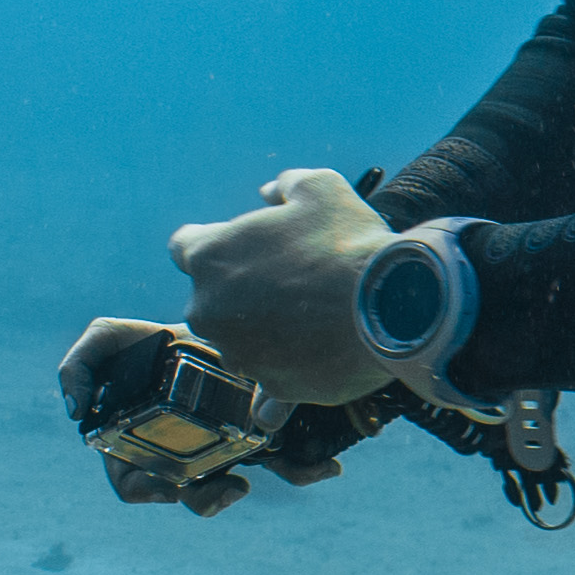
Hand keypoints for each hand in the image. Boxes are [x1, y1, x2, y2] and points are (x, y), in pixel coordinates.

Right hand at [64, 319, 262, 512]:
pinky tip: (246, 475)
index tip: (167, 486)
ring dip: (217, 498)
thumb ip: (76, 367)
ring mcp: (199, 451)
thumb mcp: (104, 337)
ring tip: (237, 488)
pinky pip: (236, 472)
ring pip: (205, 493)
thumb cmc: (146, 337)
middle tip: (217, 488)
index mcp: (128, 441)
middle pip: (175, 493)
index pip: (130, 483)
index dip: (145, 490)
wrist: (201, 325)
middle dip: (195, 497)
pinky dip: (239, 480)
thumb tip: (75, 412)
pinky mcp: (233, 442)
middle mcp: (161, 453)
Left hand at [169, 166, 406, 408]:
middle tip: (288, 281)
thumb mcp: (320, 188)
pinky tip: (293, 386)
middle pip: (213, 299)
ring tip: (313, 321)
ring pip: (242, 342)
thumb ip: (286, 185)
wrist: (391, 307)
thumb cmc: (349, 241)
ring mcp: (239, 353)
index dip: (212, 241)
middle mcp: (210, 310)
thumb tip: (269, 193)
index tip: (237, 246)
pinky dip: (280, 388)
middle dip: (240, 291)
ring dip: (264, 333)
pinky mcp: (273, 386)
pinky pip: (270, 389)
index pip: (184, 246)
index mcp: (210, 256)